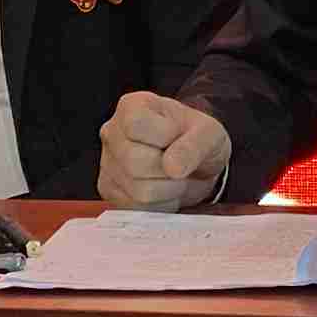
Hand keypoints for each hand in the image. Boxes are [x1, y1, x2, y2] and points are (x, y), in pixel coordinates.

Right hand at [100, 90, 231, 207]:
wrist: (194, 159)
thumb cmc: (196, 138)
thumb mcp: (209, 133)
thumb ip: (194, 145)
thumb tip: (172, 167)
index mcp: (131, 107)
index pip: (136, 125)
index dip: (164, 137)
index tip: (178, 135)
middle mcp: (112, 133)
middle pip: (134, 162)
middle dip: (169, 169)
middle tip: (181, 163)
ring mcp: (108, 164)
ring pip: (138, 190)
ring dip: (169, 189)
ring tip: (175, 177)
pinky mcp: (110, 191)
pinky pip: (138, 209)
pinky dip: (161, 204)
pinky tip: (166, 189)